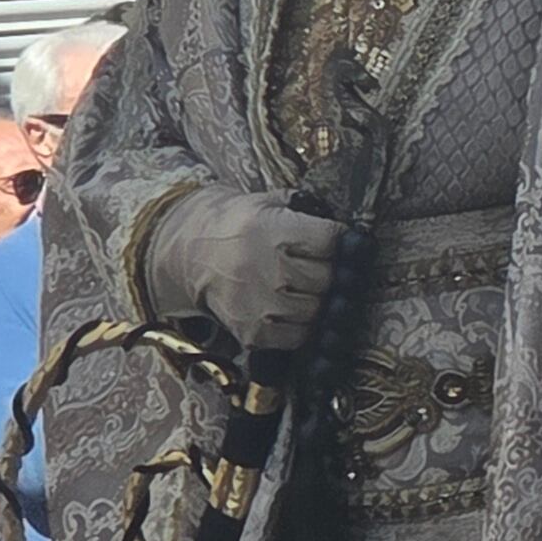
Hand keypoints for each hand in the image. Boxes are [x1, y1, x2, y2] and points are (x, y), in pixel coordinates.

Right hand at [144, 187, 349, 354]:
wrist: (191, 253)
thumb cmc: (241, 227)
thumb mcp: (270, 204)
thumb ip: (308, 210)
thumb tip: (350, 228)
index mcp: (273, 229)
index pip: (332, 240)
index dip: (343, 242)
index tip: (343, 243)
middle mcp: (266, 267)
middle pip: (327, 278)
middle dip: (331, 274)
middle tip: (321, 269)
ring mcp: (259, 303)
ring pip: (316, 310)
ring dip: (318, 302)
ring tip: (304, 290)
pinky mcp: (252, 332)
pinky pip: (297, 337)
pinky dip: (302, 327)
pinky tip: (292, 311)